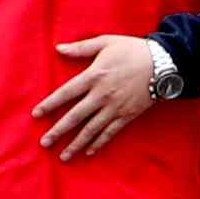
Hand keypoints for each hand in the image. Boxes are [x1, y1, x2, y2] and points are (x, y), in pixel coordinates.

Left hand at [33, 33, 168, 156]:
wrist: (163, 63)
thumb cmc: (132, 50)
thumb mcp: (106, 42)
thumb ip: (81, 48)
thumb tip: (58, 48)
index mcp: (94, 76)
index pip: (66, 93)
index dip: (50, 104)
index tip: (36, 115)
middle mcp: (101, 95)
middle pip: (75, 116)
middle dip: (58, 131)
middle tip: (44, 143)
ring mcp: (115, 108)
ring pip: (91, 129)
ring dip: (76, 144)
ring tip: (63, 156)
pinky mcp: (127, 115)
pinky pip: (110, 132)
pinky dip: (99, 143)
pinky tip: (89, 152)